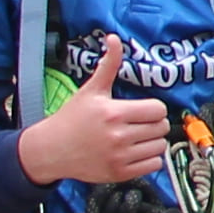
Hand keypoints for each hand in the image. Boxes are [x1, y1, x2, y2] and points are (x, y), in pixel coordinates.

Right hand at [14, 36, 172, 185]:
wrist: (52, 149)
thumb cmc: (72, 118)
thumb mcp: (91, 90)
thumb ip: (108, 65)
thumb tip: (114, 39)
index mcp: (114, 113)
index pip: (158, 109)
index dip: (153, 108)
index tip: (143, 110)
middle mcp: (118, 136)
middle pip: (161, 127)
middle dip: (153, 123)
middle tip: (140, 123)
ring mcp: (119, 157)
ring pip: (159, 146)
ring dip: (153, 141)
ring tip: (138, 137)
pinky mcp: (120, 173)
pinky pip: (153, 165)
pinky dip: (150, 159)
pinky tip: (136, 152)